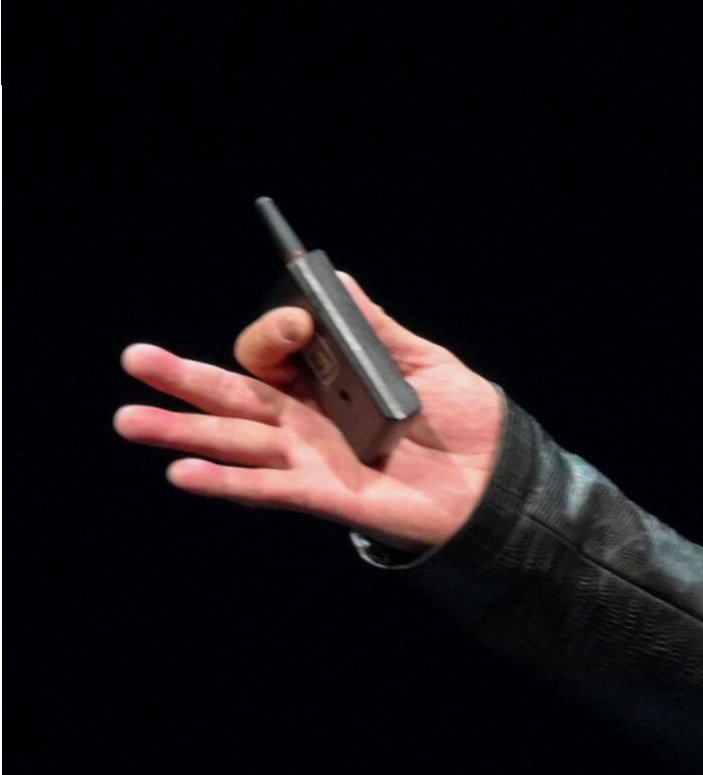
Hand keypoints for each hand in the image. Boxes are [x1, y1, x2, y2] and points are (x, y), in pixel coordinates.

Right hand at [114, 275, 505, 550]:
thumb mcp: (426, 364)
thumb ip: (378, 329)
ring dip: (182, 432)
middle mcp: (305, 418)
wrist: (499, 480)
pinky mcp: (323, 496)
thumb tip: (336, 278)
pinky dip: (226, 482)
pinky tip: (183, 473)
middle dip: (182, 378)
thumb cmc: (466, 421)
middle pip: (233, 395)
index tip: (298, 323)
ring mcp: (309, 457)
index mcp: (324, 380)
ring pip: (235, 441)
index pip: (272, 355)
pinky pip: (266, 488)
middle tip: (135, 358)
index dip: (274, 335)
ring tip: (130, 420)